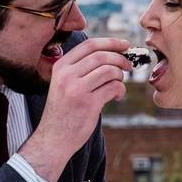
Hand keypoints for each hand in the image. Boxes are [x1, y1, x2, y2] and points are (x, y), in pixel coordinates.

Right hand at [20, 38, 131, 181]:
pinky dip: (120, 90)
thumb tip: (110, 54)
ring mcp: (77, 89)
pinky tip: (116, 96)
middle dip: (120, 58)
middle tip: (128, 66)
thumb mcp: (63, 84)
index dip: (110, 42)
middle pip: (101, 55)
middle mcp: (67, 75)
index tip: (124, 45)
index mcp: (60, 67)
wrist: (53, 139)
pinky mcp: (88, 104)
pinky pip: (113, 87)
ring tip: (119, 83)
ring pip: (109, 71)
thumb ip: (79, 69)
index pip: (89, 45)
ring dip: (120, 76)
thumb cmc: (63, 112)